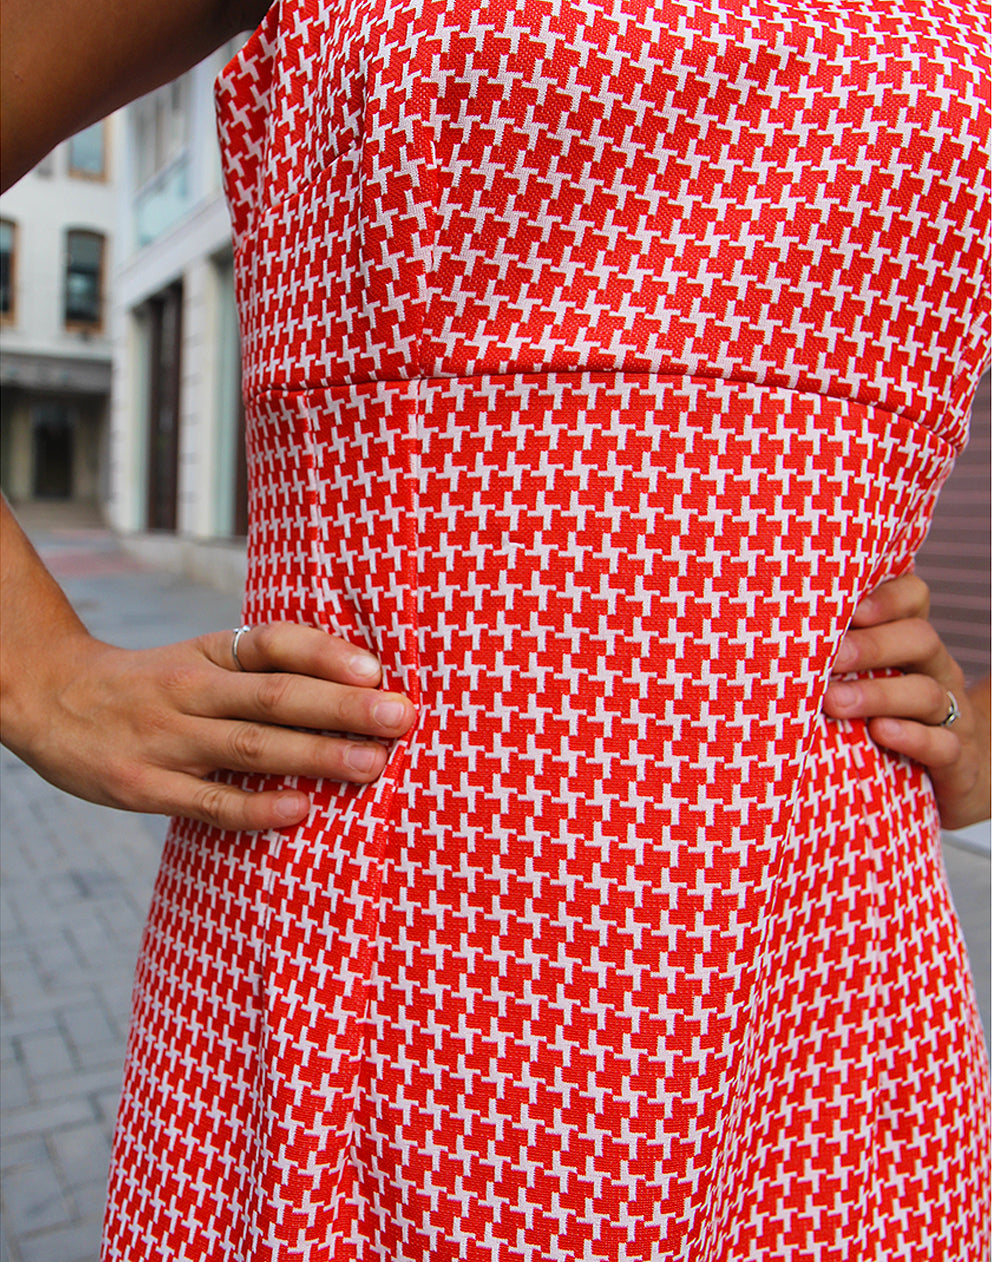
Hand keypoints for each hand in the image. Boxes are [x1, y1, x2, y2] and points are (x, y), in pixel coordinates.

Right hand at [3, 621, 415, 831]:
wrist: (50, 699)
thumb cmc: (154, 684)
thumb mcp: (200, 659)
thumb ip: (264, 671)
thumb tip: (357, 684)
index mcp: (210, 653)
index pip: (273, 643)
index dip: (325, 654)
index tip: (376, 670)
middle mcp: (193, 690)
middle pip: (276, 695)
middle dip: (343, 707)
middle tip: (401, 717)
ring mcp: (168, 739)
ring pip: (252, 746)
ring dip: (316, 755)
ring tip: (372, 764)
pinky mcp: (145, 787)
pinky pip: (210, 801)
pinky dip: (256, 807)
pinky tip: (301, 810)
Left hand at [822, 574, 990, 830]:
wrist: (952, 780)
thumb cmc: (884, 721)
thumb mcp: (861, 684)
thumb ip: (829, 661)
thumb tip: (760, 643)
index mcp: (910, 643)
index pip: (913, 598)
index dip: (887, 598)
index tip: (850, 610)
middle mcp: (935, 670)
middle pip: (919, 640)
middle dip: (873, 646)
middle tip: (830, 658)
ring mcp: (952, 715)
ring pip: (927, 693)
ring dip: (879, 694)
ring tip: (836, 702)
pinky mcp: (959, 760)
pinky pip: (944, 745)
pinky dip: (914, 737)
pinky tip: (882, 733)